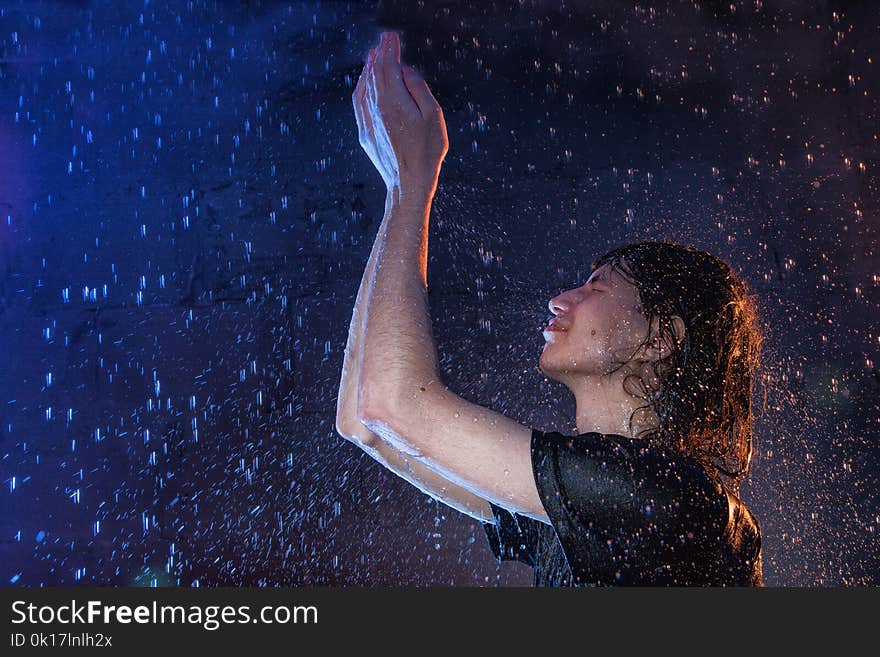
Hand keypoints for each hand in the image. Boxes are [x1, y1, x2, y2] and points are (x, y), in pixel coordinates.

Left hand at [352, 31, 448, 194]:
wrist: (408, 183)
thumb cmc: (426, 151)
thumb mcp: (433, 115)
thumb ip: (418, 88)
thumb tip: (405, 71)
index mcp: (393, 100)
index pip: (388, 66)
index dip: (390, 49)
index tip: (392, 37)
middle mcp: (376, 107)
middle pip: (375, 73)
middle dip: (380, 54)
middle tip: (385, 40)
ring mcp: (368, 121)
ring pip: (365, 86)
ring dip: (369, 68)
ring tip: (374, 56)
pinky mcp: (365, 133)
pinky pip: (358, 102)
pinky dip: (361, 86)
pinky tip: (365, 82)